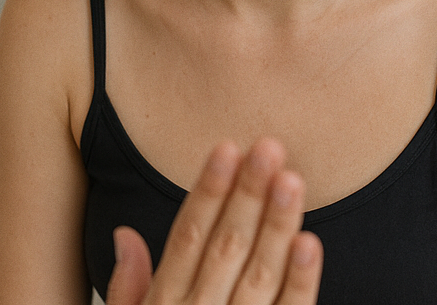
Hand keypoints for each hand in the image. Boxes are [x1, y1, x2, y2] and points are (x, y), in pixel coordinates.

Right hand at [105, 138, 322, 304]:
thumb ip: (127, 291)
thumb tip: (126, 236)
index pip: (186, 238)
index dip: (207, 191)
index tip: (226, 147)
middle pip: (224, 248)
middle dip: (247, 195)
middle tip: (270, 146)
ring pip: (257, 277)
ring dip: (276, 227)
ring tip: (293, 180)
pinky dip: (299, 284)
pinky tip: (310, 244)